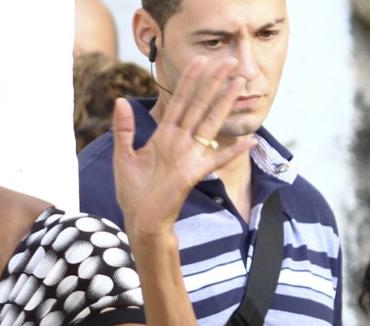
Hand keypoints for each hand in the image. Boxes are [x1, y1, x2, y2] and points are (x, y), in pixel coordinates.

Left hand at [111, 56, 253, 236]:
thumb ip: (123, 129)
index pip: (179, 101)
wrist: (140, 220)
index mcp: (164, 135)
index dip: (190, 80)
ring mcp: (188, 156)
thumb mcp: (123, 156)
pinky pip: (216, 160)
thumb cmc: (133, 192)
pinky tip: (249, 141)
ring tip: (239, 84)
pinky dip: (232, 152)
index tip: (201, 60)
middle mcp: (179, 142)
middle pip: (199, 105)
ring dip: (224, 103)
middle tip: (230, 61)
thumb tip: (120, 101)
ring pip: (209, 123)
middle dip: (213, 82)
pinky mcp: (193, 174)